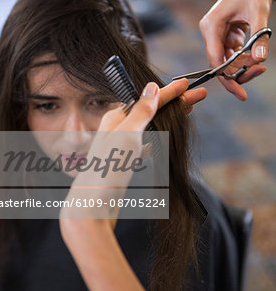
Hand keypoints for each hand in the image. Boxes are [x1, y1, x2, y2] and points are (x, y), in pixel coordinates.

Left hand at [59, 78, 205, 242]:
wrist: (93, 206)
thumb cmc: (107, 169)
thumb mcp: (126, 135)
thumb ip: (140, 112)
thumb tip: (151, 88)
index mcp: (116, 118)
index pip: (148, 99)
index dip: (170, 92)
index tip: (187, 84)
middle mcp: (118, 129)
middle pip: (152, 111)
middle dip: (175, 103)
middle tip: (198, 96)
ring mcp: (122, 146)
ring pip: (151, 126)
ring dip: (169, 117)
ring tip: (187, 110)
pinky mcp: (126, 162)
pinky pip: (146, 142)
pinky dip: (159, 136)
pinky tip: (167, 134)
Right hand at [199, 0, 275, 99]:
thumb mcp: (259, 12)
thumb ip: (259, 37)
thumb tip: (260, 59)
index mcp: (211, 26)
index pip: (215, 60)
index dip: (227, 79)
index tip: (241, 93)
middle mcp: (211, 31)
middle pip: (221, 63)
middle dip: (240, 72)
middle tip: (260, 71)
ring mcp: (218, 33)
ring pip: (228, 60)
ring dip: (244, 66)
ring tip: (261, 64)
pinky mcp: (227, 33)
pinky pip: (233, 53)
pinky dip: (245, 57)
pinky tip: (256, 55)